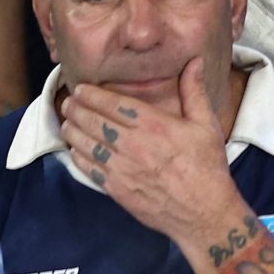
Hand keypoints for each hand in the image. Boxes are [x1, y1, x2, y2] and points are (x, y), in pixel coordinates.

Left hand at [57, 57, 240, 239]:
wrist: (202, 211)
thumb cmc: (206, 166)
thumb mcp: (206, 124)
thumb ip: (194, 90)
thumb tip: (194, 61)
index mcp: (154, 125)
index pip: (113, 104)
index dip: (92, 95)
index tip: (81, 89)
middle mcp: (133, 144)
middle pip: (94, 121)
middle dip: (76, 109)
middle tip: (68, 103)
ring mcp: (122, 169)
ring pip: (86, 144)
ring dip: (72, 130)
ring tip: (66, 122)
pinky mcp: (116, 189)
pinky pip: (89, 169)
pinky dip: (78, 156)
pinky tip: (75, 149)